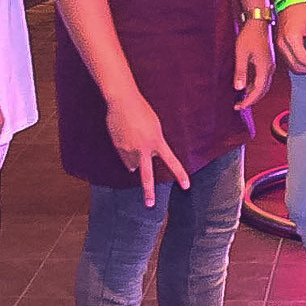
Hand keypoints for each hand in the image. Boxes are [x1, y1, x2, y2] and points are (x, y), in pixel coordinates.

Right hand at [105, 90, 189, 207]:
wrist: (122, 101)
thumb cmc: (141, 110)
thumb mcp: (154, 126)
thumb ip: (153, 144)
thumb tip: (139, 163)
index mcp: (157, 141)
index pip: (171, 161)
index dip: (180, 174)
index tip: (186, 186)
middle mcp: (144, 148)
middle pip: (146, 175)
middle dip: (148, 191)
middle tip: (150, 205)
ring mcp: (130, 149)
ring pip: (132, 165)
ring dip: (134, 161)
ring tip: (134, 142)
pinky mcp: (119, 147)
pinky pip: (124, 157)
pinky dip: (126, 154)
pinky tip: (126, 142)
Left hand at [232, 18, 274, 110]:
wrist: (258, 22)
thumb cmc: (249, 36)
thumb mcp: (241, 54)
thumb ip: (241, 71)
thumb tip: (239, 89)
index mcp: (264, 68)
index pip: (258, 90)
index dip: (249, 101)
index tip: (239, 107)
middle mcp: (270, 68)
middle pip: (263, 90)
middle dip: (251, 100)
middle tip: (239, 106)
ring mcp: (270, 65)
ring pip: (263, 85)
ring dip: (253, 93)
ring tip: (241, 98)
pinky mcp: (267, 61)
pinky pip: (263, 78)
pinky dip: (255, 85)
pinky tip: (246, 86)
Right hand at [274, 4, 305, 73]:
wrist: (289, 2)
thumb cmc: (302, 11)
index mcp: (291, 38)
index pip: (303, 59)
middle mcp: (283, 44)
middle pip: (296, 66)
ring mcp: (279, 46)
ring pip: (291, 66)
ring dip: (304, 69)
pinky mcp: (280, 46)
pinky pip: (288, 61)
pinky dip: (299, 64)